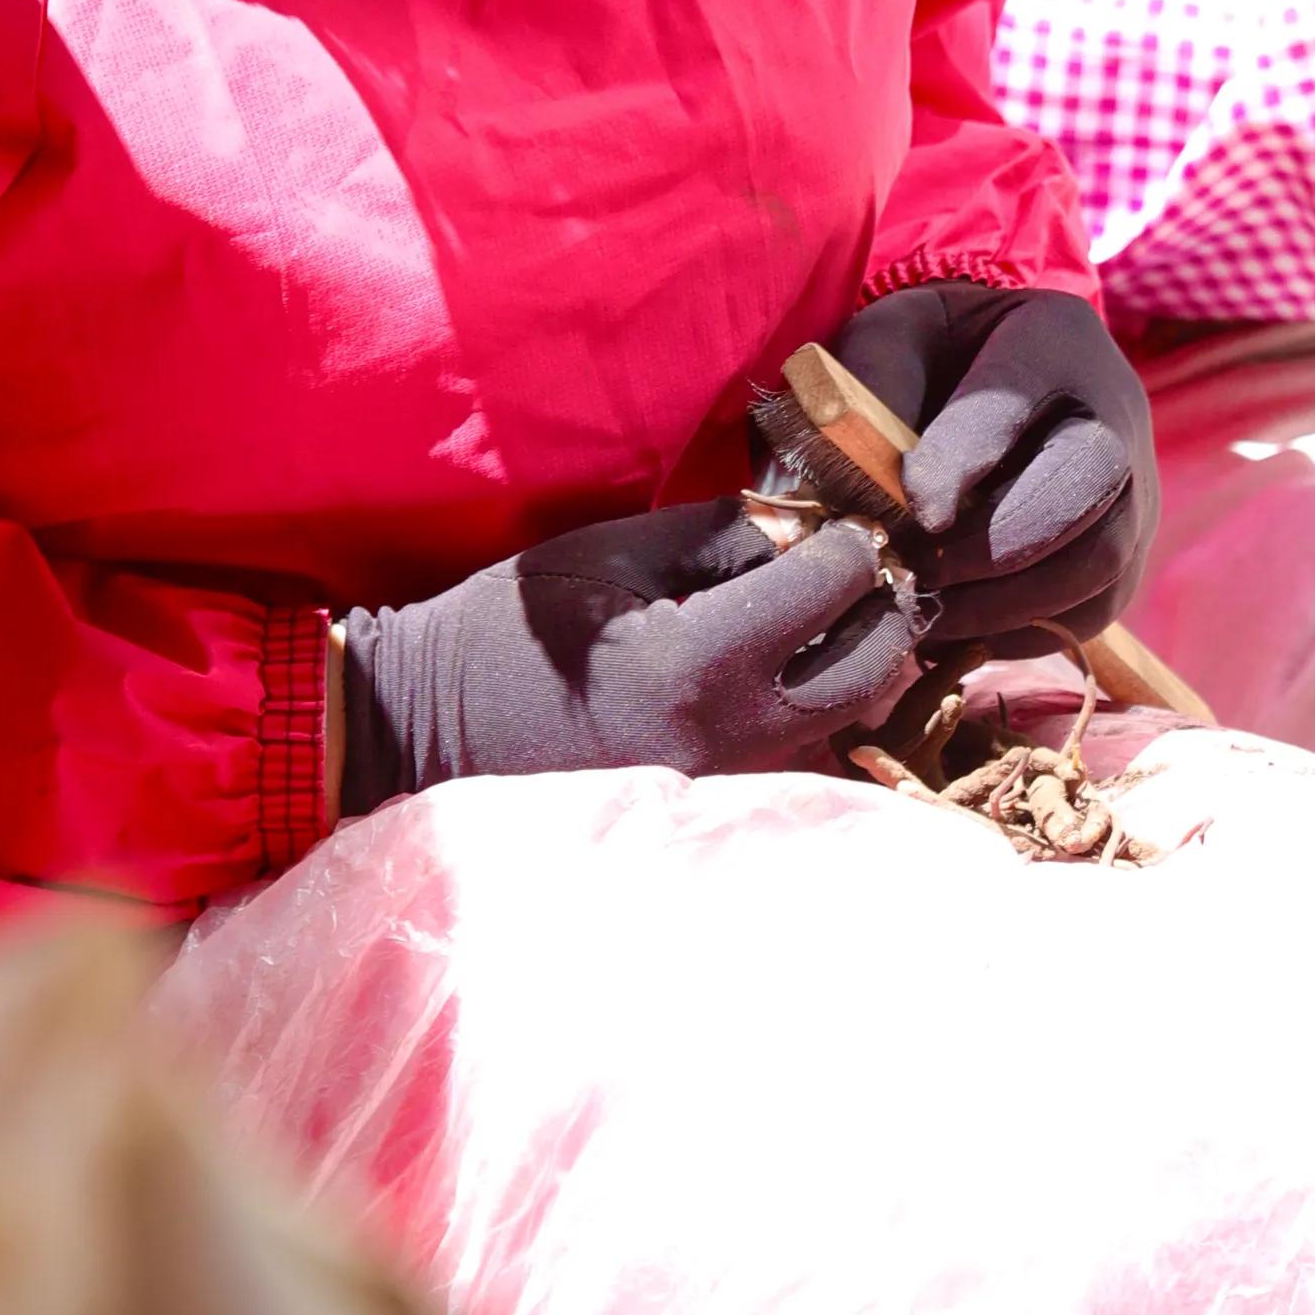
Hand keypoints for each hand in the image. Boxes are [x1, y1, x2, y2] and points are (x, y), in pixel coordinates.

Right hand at [339, 499, 926, 809]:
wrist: (431, 728)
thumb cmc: (511, 628)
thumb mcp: (611, 550)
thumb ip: (720, 532)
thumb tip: (805, 524)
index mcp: (695, 663)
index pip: (829, 590)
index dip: (853, 543)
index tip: (848, 517)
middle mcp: (727, 733)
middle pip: (869, 668)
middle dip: (884, 604)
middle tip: (871, 561)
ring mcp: (725, 778)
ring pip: (846, 713)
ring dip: (865, 652)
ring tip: (843, 602)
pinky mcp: (713, 797)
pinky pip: (803, 742)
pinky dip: (824, 694)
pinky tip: (802, 653)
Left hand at [831, 281, 1158, 641]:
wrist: (1009, 374)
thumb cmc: (942, 354)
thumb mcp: (898, 336)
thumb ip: (875, 378)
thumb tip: (866, 472)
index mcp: (1053, 342)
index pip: (1014, 400)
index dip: (964, 461)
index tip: (917, 513)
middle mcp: (1117, 415)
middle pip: (1085, 489)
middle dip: (996, 546)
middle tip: (920, 571)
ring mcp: (1135, 491)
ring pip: (1100, 562)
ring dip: (1009, 602)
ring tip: (934, 610)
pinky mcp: (1127, 555)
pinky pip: (1093, 611)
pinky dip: (1025, 633)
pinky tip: (960, 629)